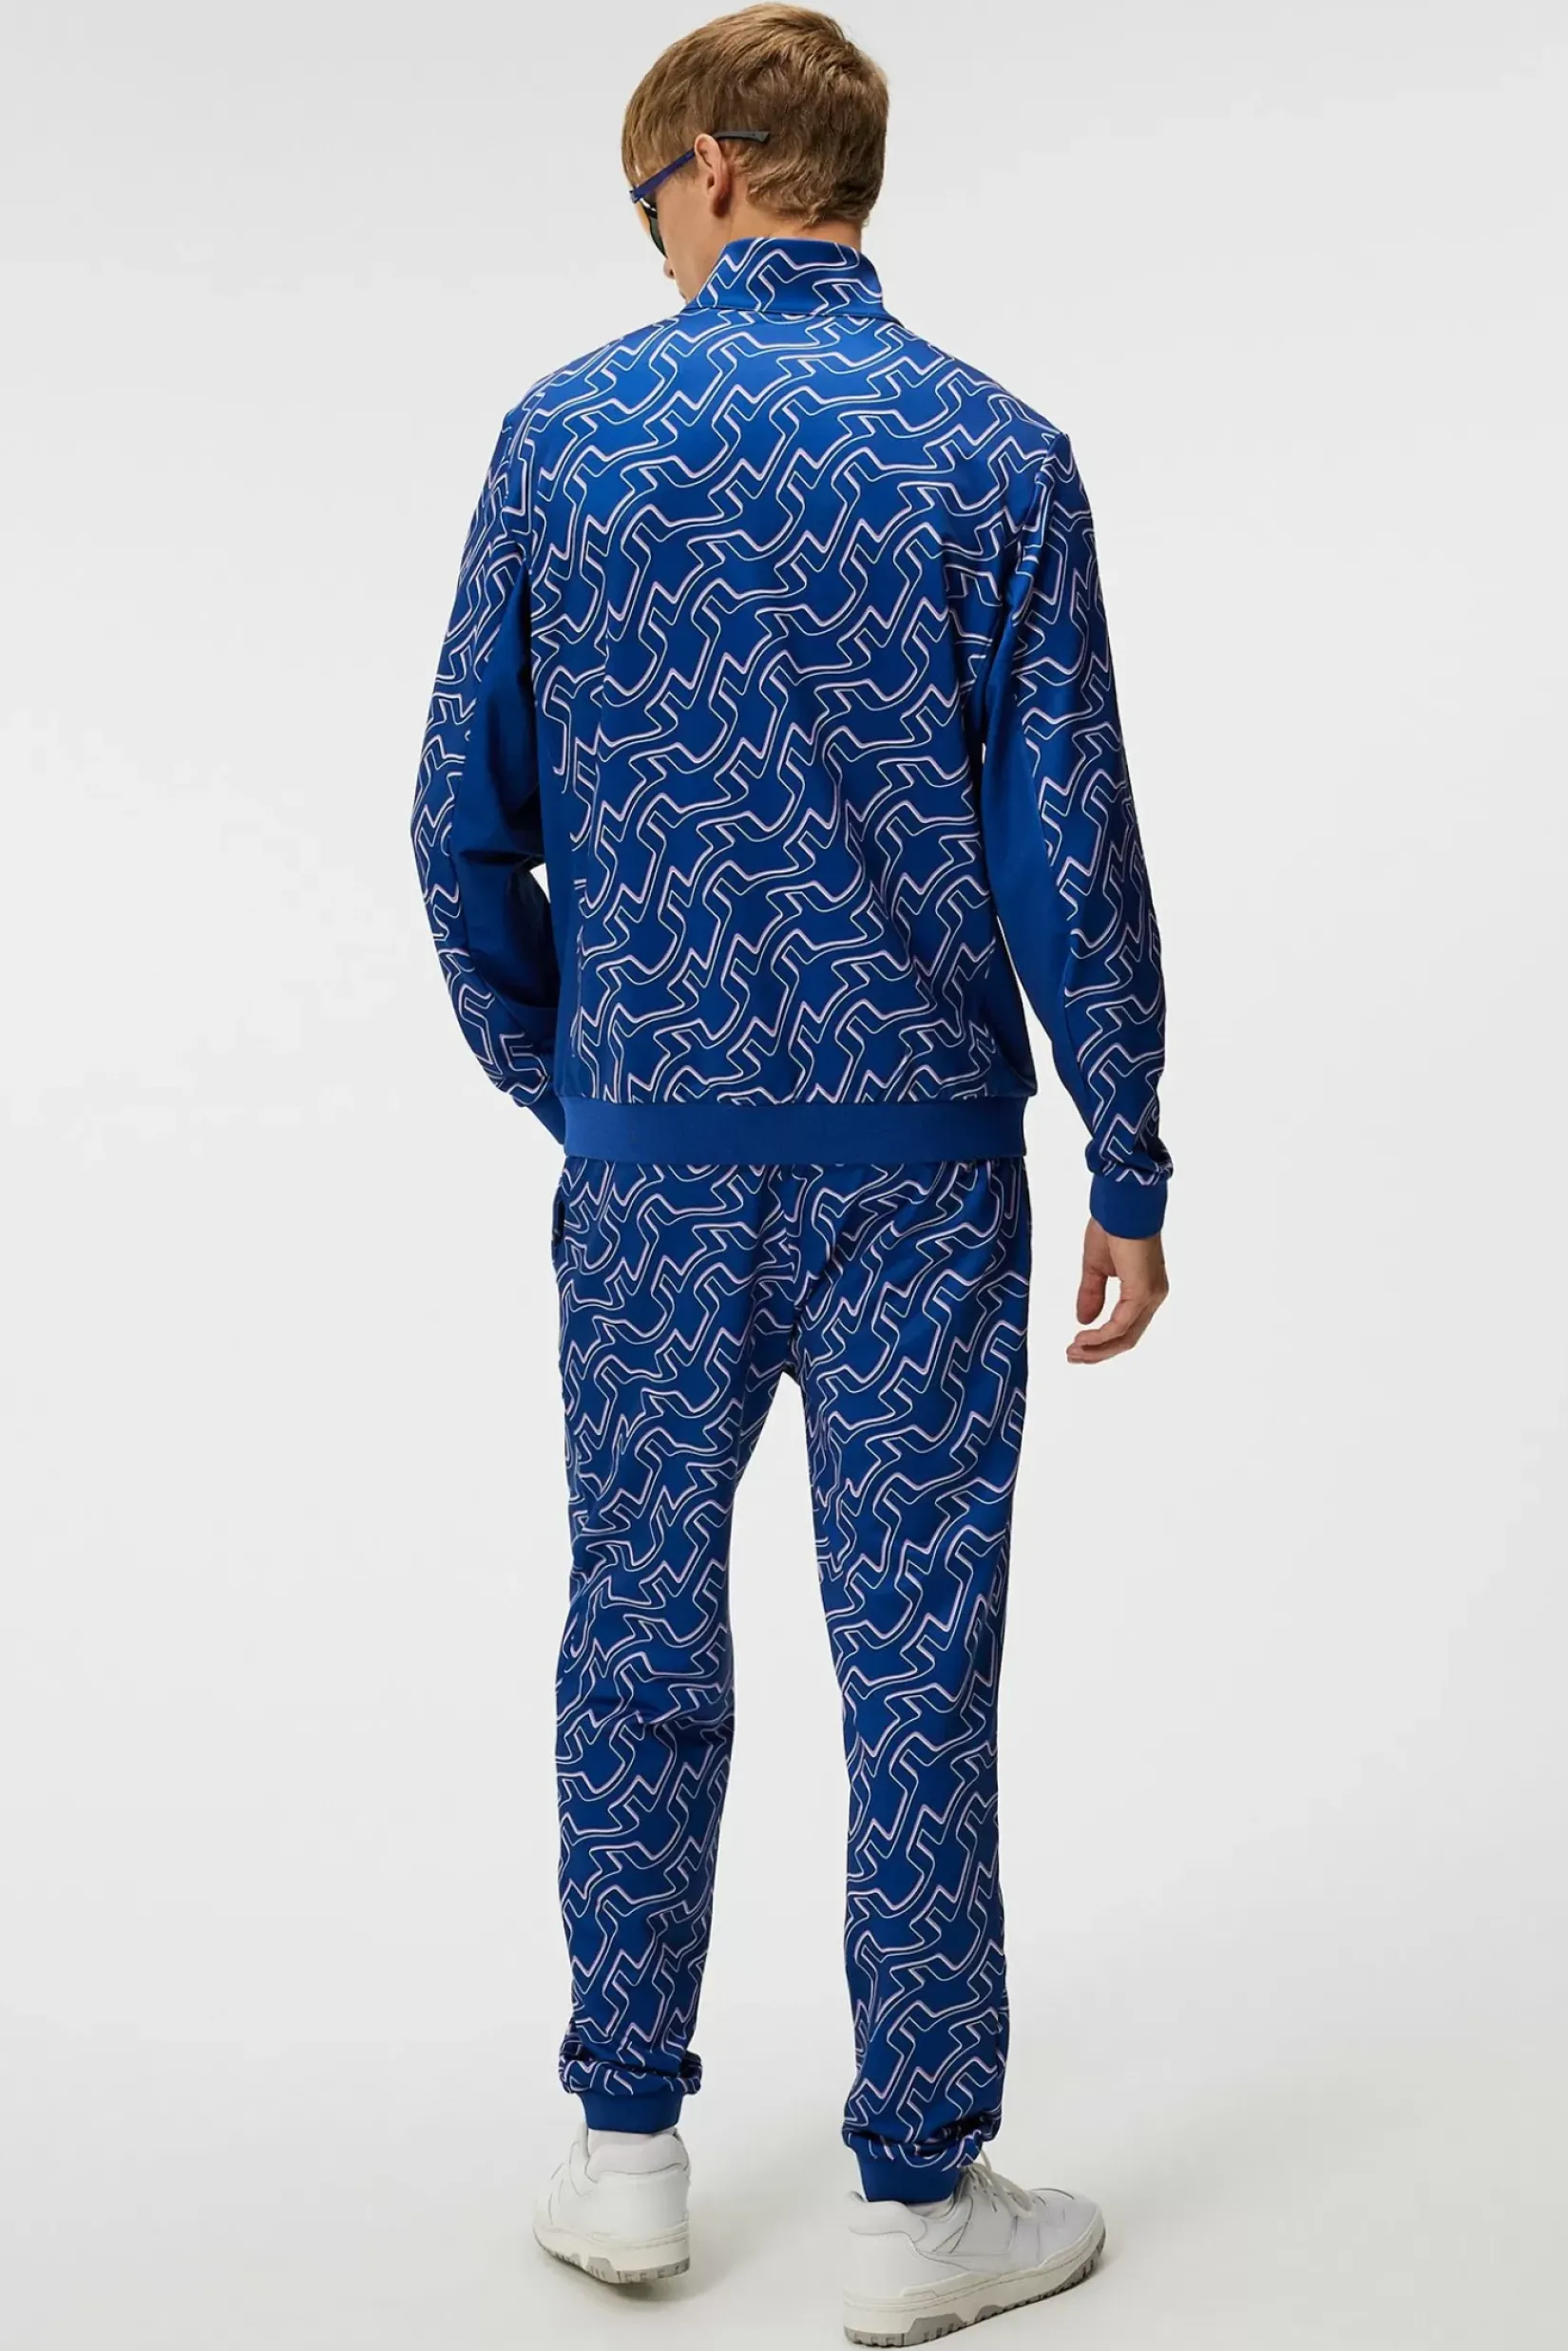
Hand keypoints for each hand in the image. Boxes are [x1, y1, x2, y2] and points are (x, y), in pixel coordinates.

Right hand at [1067, 1220, 1168, 1364]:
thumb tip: (1083, 1320)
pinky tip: (1082, 1338)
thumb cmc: (1112, 1227)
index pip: (1126, 1327)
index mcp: (1145, 1290)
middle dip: (1098, 1351)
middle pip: (1127, 1338)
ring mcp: (1150, 1296)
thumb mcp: (1096, 1267)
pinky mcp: (1142, 1293)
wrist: (1121, 1205)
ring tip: (1073, 1352)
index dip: (1101, 1341)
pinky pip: (1120, 1325)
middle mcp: (1153, 1297)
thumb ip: (1091, 1294)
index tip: (1075, 1345)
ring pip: (1125, 1337)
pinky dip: (1100, 1336)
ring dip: (1097, 1348)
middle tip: (1072, 1355)